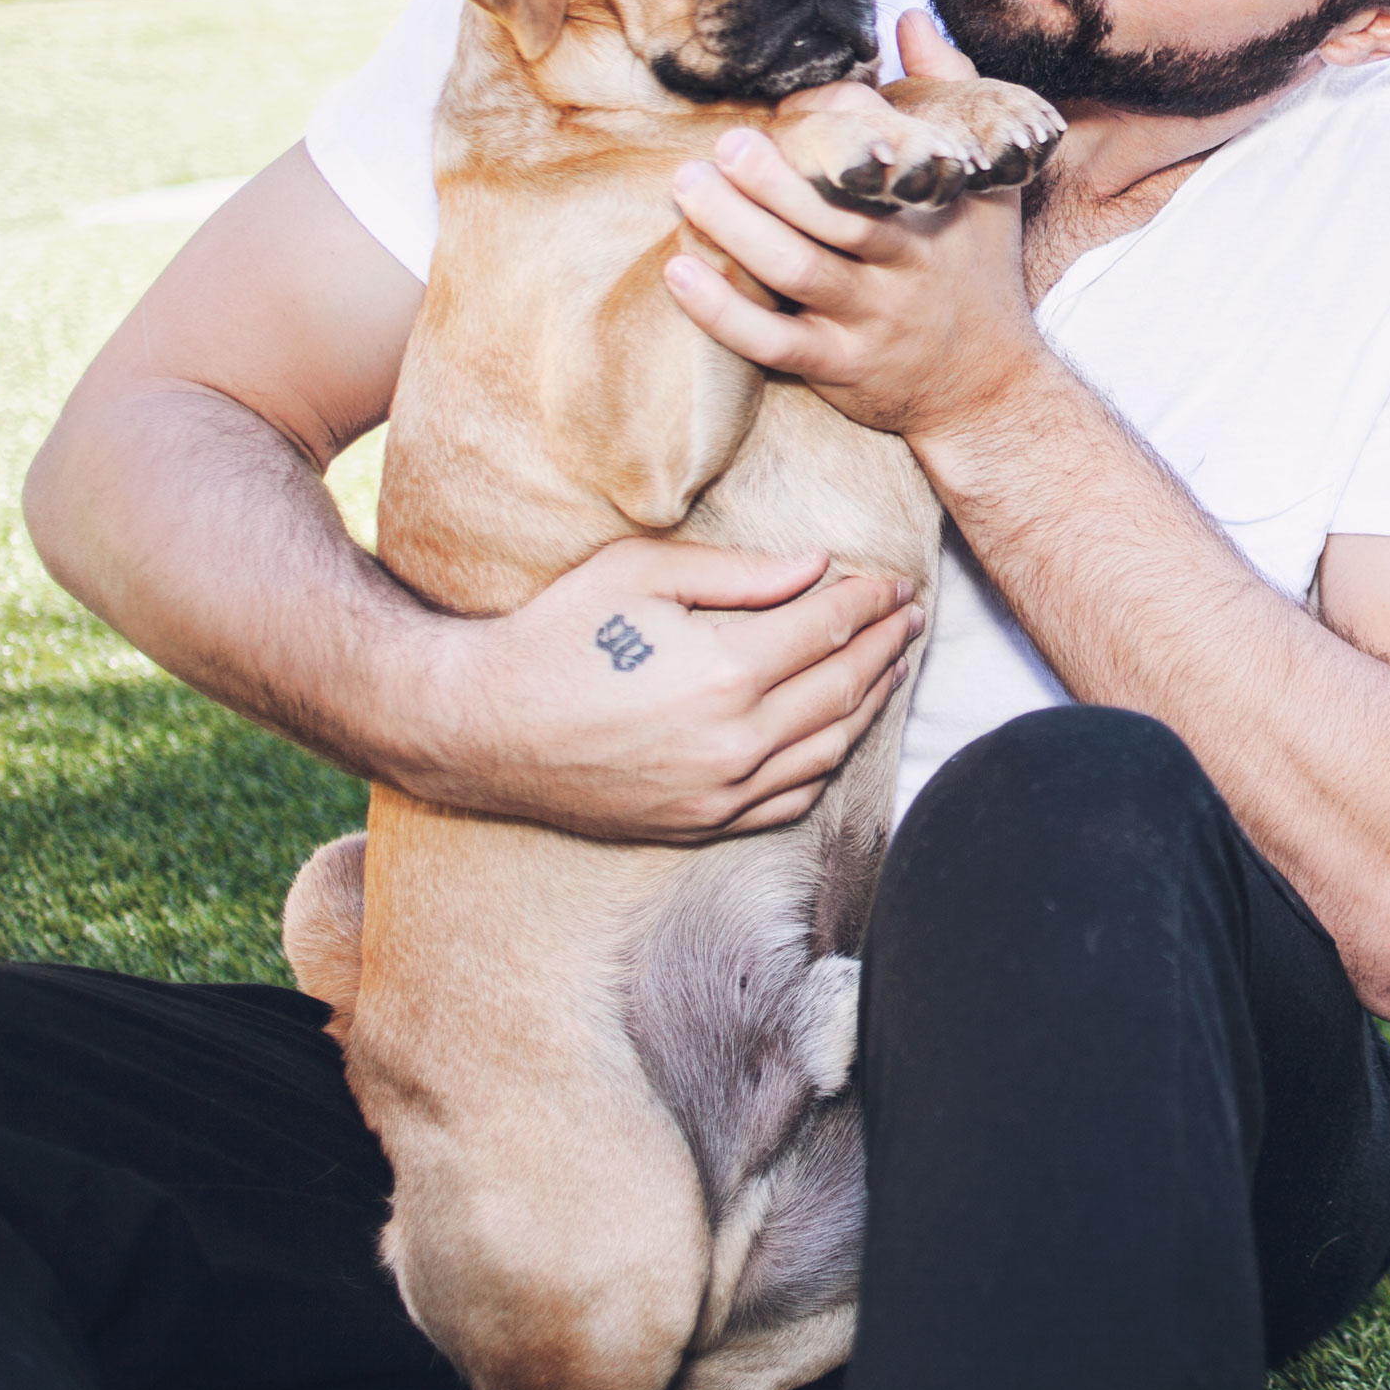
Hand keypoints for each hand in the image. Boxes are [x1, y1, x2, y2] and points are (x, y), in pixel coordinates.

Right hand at [407, 535, 922, 839]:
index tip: (894, 581)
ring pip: (828, 747)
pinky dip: (826, 763)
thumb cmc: (554, 635)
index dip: (871, 601)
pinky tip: (840, 733)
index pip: (830, 628)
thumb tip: (818, 566)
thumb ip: (739, 573)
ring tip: (892, 666)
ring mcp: (718, 792)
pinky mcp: (697, 824)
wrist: (477, 727)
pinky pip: (788, 799)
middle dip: (886, 646)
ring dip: (871, 703)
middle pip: (843, 687)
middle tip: (912, 617)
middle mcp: (734, 741)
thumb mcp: (639, 573)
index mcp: (725, 672)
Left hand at [663, 14, 1042, 441]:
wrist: (992, 390)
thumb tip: (913, 16)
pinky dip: (722, 311)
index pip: (889, 168)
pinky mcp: (837, 368)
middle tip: (724, 141)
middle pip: (834, 220)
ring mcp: (869, 322)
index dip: (842, 135)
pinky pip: (771, 342)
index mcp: (937, 217)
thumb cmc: (980, 275)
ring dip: (735, 229)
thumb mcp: (987, 186)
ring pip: (795, 273)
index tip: (796, 106)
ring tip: (687, 186)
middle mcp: (904, 270)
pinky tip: (678, 273)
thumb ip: (951, 96)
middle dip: (774, 180)